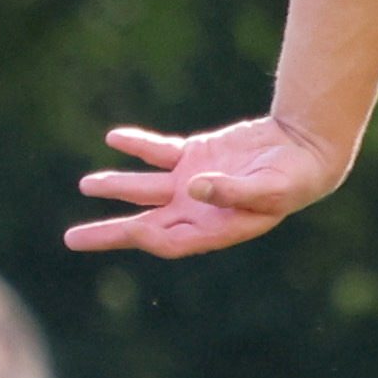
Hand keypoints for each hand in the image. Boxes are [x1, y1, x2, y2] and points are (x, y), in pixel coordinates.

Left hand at [65, 118, 346, 258]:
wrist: (306, 149)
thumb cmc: (295, 177)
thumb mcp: (270, 187)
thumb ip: (233, 191)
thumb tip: (193, 188)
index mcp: (215, 227)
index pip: (170, 239)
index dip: (147, 237)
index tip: (131, 229)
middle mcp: (196, 210)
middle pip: (145, 225)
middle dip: (110, 232)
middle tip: (71, 239)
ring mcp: (192, 183)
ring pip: (145, 189)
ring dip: (116, 186)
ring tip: (86, 185)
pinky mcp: (194, 157)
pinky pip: (159, 153)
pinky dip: (137, 146)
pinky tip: (114, 137)